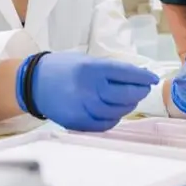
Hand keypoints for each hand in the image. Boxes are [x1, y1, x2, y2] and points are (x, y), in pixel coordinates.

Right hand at [18, 52, 158, 131]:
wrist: (33, 84)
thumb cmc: (63, 69)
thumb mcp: (86, 61)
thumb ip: (109, 70)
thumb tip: (137, 76)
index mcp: (91, 69)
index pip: (125, 73)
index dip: (142, 77)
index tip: (152, 79)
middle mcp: (88, 89)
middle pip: (125, 94)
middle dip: (139, 92)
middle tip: (143, 89)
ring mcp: (83, 107)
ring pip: (117, 111)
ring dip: (128, 106)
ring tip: (131, 100)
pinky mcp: (77, 122)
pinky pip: (104, 125)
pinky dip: (115, 119)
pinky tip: (117, 112)